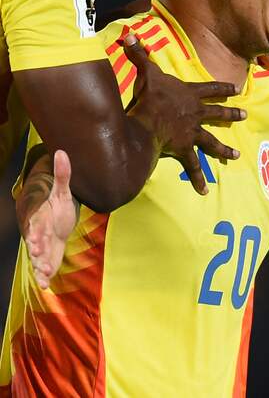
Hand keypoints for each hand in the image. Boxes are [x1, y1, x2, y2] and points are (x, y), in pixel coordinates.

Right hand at [24, 150, 77, 289]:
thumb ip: (63, 175)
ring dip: (40, 265)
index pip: (36, 224)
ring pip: (38, 258)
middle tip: (40, 254)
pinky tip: (45, 286)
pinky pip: (43, 270)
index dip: (36, 230)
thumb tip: (62, 151)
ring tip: (44, 273)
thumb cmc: (59, 209)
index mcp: (39, 218)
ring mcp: (41, 249)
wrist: (58, 225)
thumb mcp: (63, 192)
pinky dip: (43, 277)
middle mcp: (37, 235)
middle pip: (35, 242)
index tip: (37, 235)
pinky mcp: (46, 260)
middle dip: (37, 248)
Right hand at [123, 33, 246, 194]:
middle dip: (231, 114)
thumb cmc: (148, 97)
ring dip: (224, 149)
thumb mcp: (146, 72)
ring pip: (211, 142)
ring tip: (236, 156)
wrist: (148, 120)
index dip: (223, 88)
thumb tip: (128, 34)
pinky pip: (192, 166)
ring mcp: (192, 133)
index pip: (211, 89)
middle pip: (217, 114)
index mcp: (190, 95)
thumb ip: (139, 54)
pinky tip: (205, 191)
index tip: (237, 89)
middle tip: (245, 116)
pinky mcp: (184, 149)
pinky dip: (198, 179)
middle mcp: (195, 114)